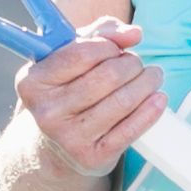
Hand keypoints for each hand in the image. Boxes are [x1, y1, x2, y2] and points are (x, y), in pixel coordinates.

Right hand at [14, 20, 168, 186]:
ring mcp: (69, 137)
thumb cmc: (66, 95)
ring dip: (146, 83)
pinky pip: (131, 129)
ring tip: (153, 77)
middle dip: (131, 64)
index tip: (118, 48)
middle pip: (107, 76)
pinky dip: (150, 110)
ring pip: (123, 100)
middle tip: (137, 64)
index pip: (80, 53)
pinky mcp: (92, 157)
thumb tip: (133, 34)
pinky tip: (158, 99)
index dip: (108, 46)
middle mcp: (48, 111)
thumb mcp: (68, 60)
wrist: (55, 151)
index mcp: (33, 82)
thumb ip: (99, 35)